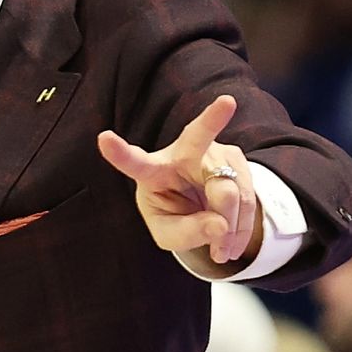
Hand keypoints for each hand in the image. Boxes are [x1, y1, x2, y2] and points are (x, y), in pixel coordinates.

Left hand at [97, 95, 260, 268]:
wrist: (200, 206)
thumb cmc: (174, 213)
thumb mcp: (169, 234)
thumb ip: (186, 233)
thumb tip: (220, 226)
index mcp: (152, 170)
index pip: (134, 162)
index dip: (119, 153)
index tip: (103, 138)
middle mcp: (182, 152)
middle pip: (198, 137)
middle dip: (211, 118)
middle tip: (226, 102)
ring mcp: (212, 152)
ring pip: (229, 190)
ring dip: (230, 227)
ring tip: (221, 249)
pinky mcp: (235, 159)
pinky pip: (248, 198)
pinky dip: (242, 228)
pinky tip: (232, 242)